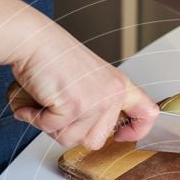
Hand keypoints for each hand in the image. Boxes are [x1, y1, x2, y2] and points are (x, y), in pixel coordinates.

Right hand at [10, 20, 158, 148]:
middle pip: (96, 140)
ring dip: (51, 126)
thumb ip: (99, 103)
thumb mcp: (90, 79)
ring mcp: (95, 102)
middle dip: (70, 131)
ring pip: (71, 139)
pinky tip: (32, 103)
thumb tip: (96, 134)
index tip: (121, 136)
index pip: (147, 114)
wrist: (32, 40)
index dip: (137, 131)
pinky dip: (36, 119)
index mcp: (119, 86)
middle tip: (59, 109)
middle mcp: (112, 94)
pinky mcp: (75, 107)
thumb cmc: (53, 56)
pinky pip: (52, 129)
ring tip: (46, 102)